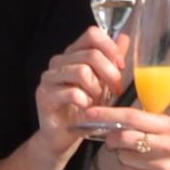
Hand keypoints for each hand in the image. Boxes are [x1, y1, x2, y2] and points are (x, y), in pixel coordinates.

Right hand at [37, 31, 127, 150]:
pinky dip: (85, 102)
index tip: (121, 65)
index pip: (92, 34)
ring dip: (96, 89)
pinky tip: (86, 109)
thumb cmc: (84, 108)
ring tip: (97, 101)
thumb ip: (111, 60)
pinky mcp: (44, 95)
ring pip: (81, 71)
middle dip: (109, 73)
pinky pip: (72, 92)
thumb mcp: (104, 82)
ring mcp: (49, 78)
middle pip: (91, 54)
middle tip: (115, 90)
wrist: (64, 135)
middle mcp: (59, 62)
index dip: (110, 47)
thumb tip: (124, 38)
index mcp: (73, 53)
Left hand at [99, 102, 169, 169]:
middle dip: (112, 139)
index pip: (132, 117)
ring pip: (124, 158)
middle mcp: (166, 144)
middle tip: (112, 142)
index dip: (108, 115)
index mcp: (168, 126)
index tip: (90, 113)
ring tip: (137, 158)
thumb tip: (112, 120)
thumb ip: (146, 124)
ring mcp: (162, 165)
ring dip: (123, 158)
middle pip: (123, 137)